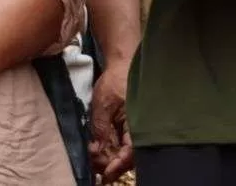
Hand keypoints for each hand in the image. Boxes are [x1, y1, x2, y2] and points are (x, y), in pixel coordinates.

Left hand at [89, 56, 133, 180]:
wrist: (123, 62)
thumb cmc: (116, 80)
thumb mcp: (103, 104)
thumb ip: (101, 129)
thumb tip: (97, 151)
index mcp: (139, 124)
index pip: (131, 153)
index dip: (118, 165)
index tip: (105, 174)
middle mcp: (140, 129)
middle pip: (129, 157)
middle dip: (112, 165)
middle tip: (97, 170)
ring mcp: (134, 127)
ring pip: (125, 151)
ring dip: (111, 159)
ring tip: (96, 162)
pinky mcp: (127, 125)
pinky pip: (122, 142)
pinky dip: (111, 149)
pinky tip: (100, 151)